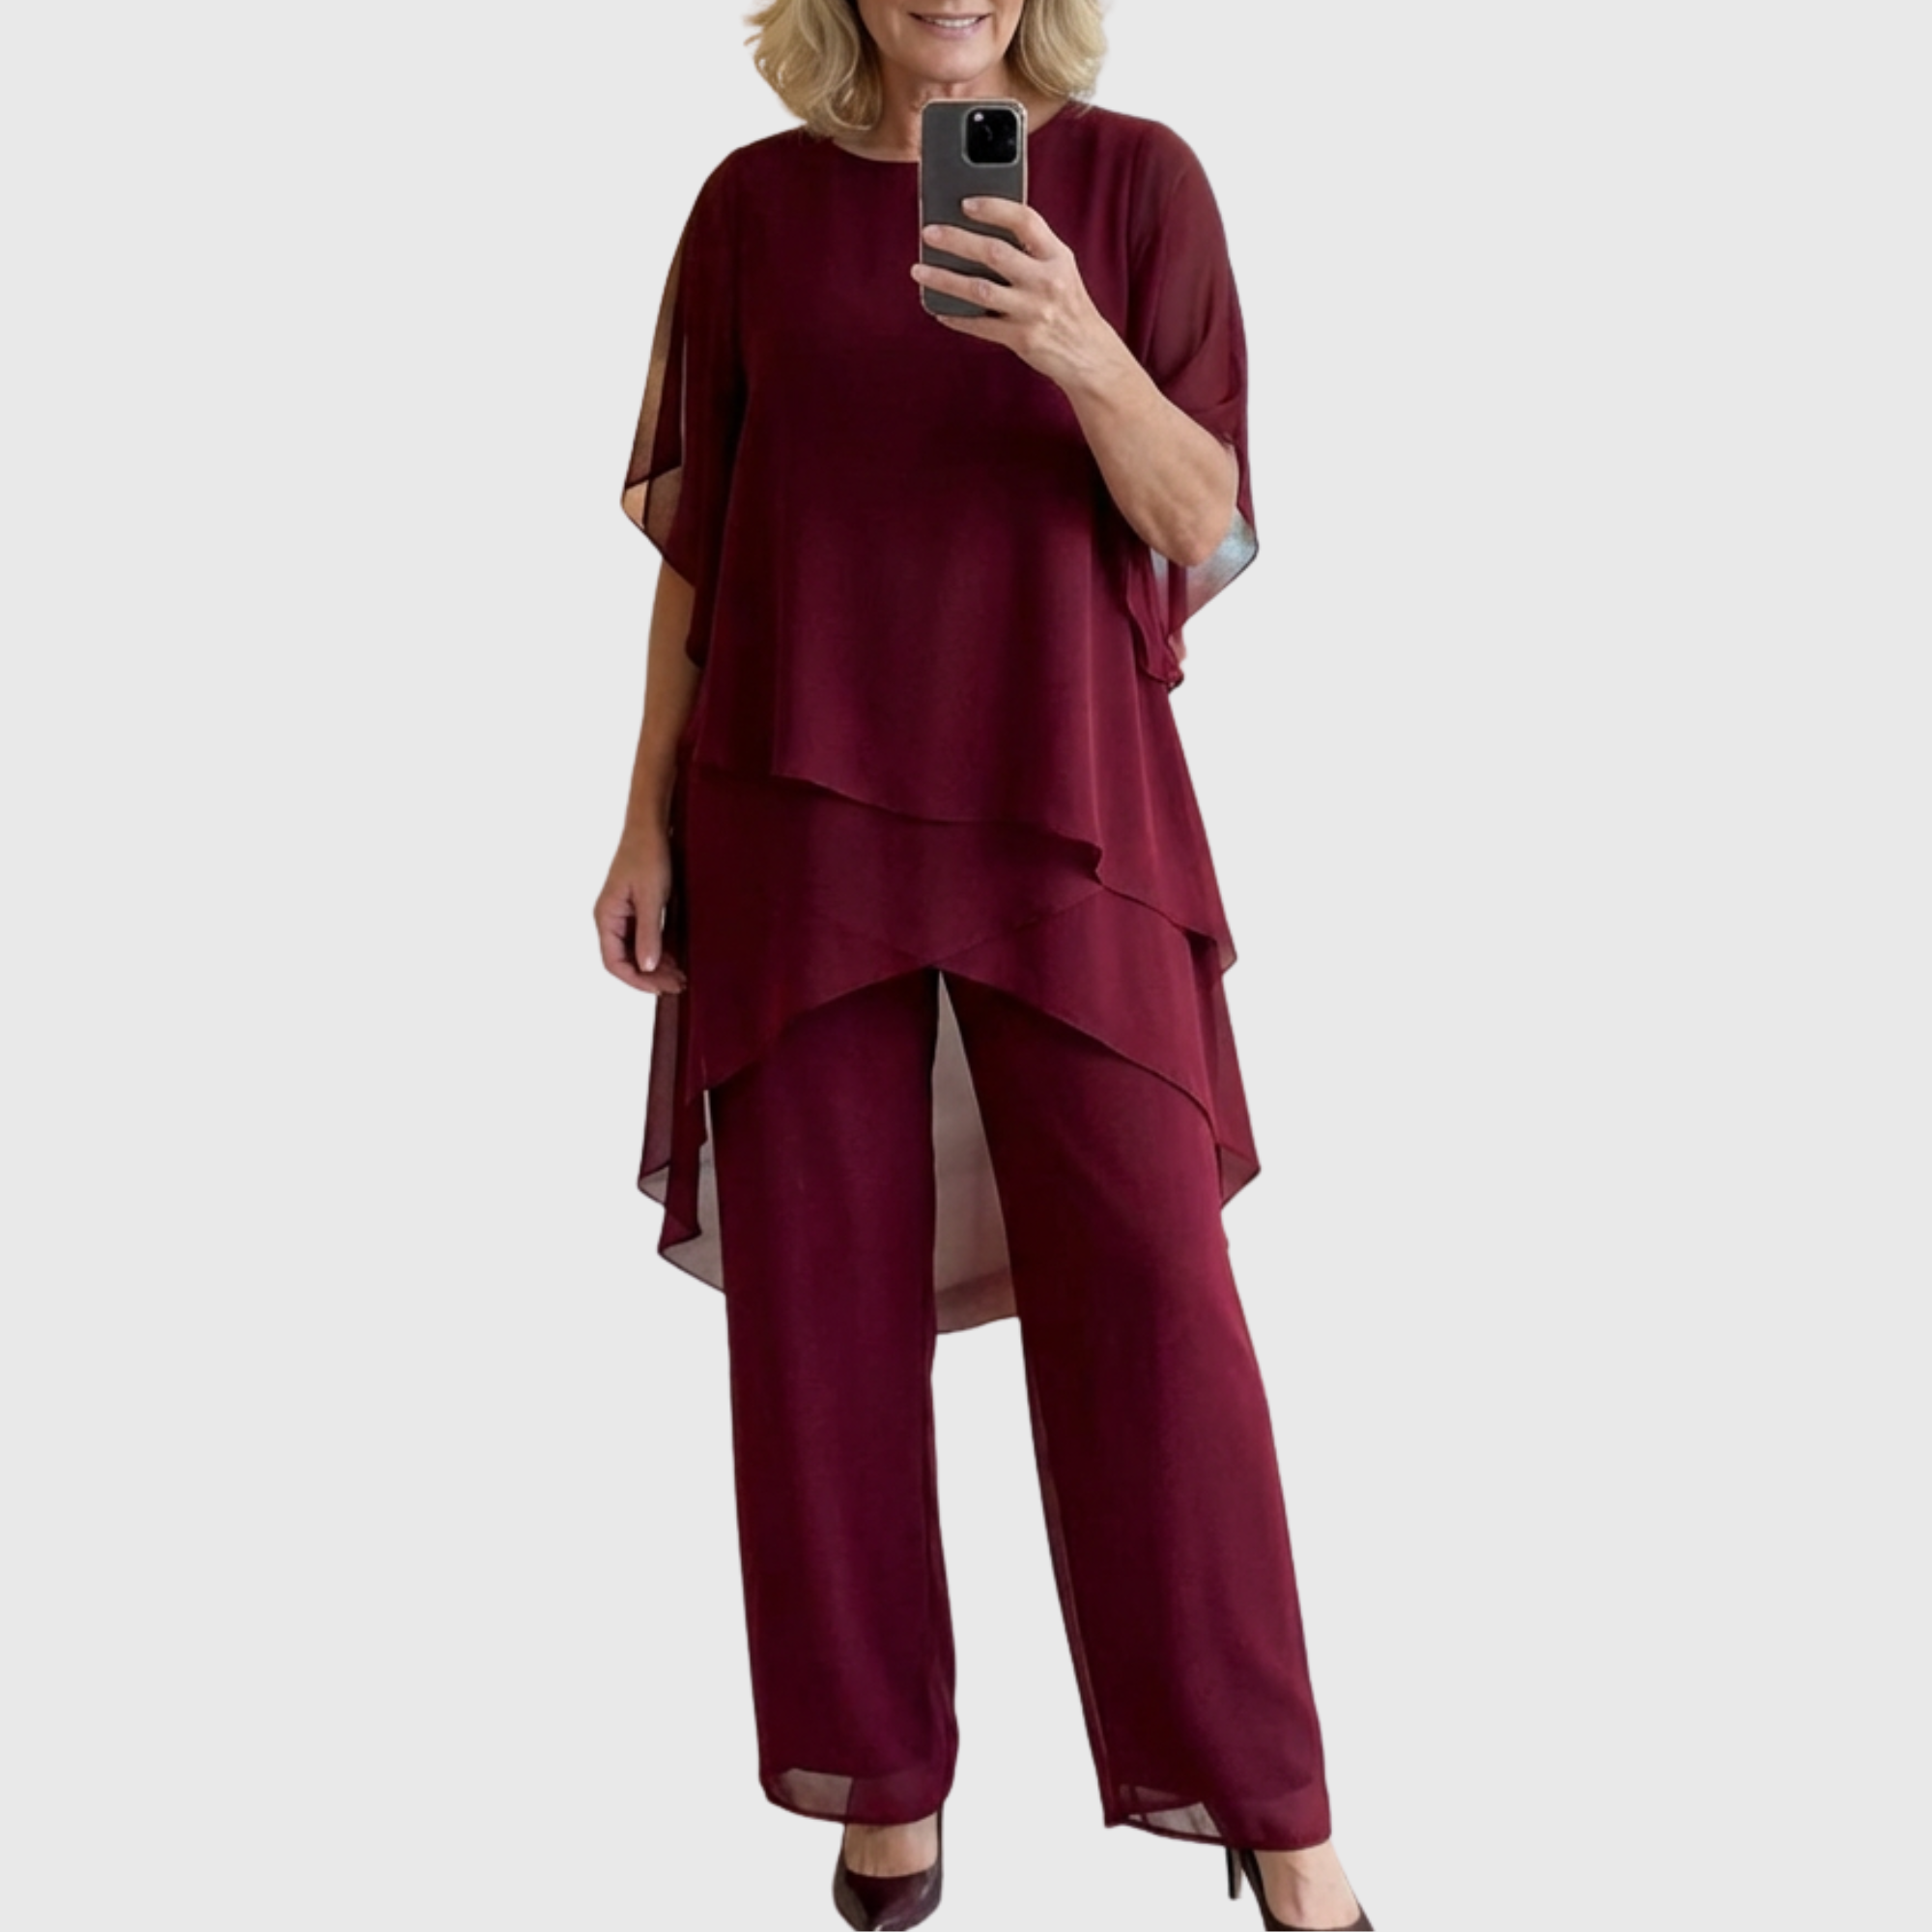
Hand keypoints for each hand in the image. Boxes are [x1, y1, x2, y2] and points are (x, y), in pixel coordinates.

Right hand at [594, 826, 687, 994]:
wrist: (651, 826)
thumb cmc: (647, 854)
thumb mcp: (652, 897)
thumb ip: (649, 933)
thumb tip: (647, 966)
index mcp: (606, 917)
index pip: (614, 962)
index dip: (637, 980)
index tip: (661, 988)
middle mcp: (611, 919)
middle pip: (626, 960)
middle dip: (651, 976)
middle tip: (678, 984)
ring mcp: (624, 915)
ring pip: (637, 951)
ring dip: (657, 966)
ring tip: (680, 976)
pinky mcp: (637, 909)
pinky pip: (644, 938)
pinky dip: (660, 951)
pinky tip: (677, 958)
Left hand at [912, 197, 1129, 394]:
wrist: (1089, 355)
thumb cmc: (1069, 307)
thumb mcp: (1061, 270)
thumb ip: (1032, 250)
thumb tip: (984, 230)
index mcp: (1057, 257)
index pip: (1025, 220)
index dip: (994, 208)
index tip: (966, 203)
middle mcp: (1046, 281)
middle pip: (994, 252)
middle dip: (957, 240)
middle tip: (929, 233)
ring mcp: (1032, 311)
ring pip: (979, 290)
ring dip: (944, 279)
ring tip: (919, 271)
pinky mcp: (1021, 338)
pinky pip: (979, 325)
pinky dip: (956, 317)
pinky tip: (937, 309)